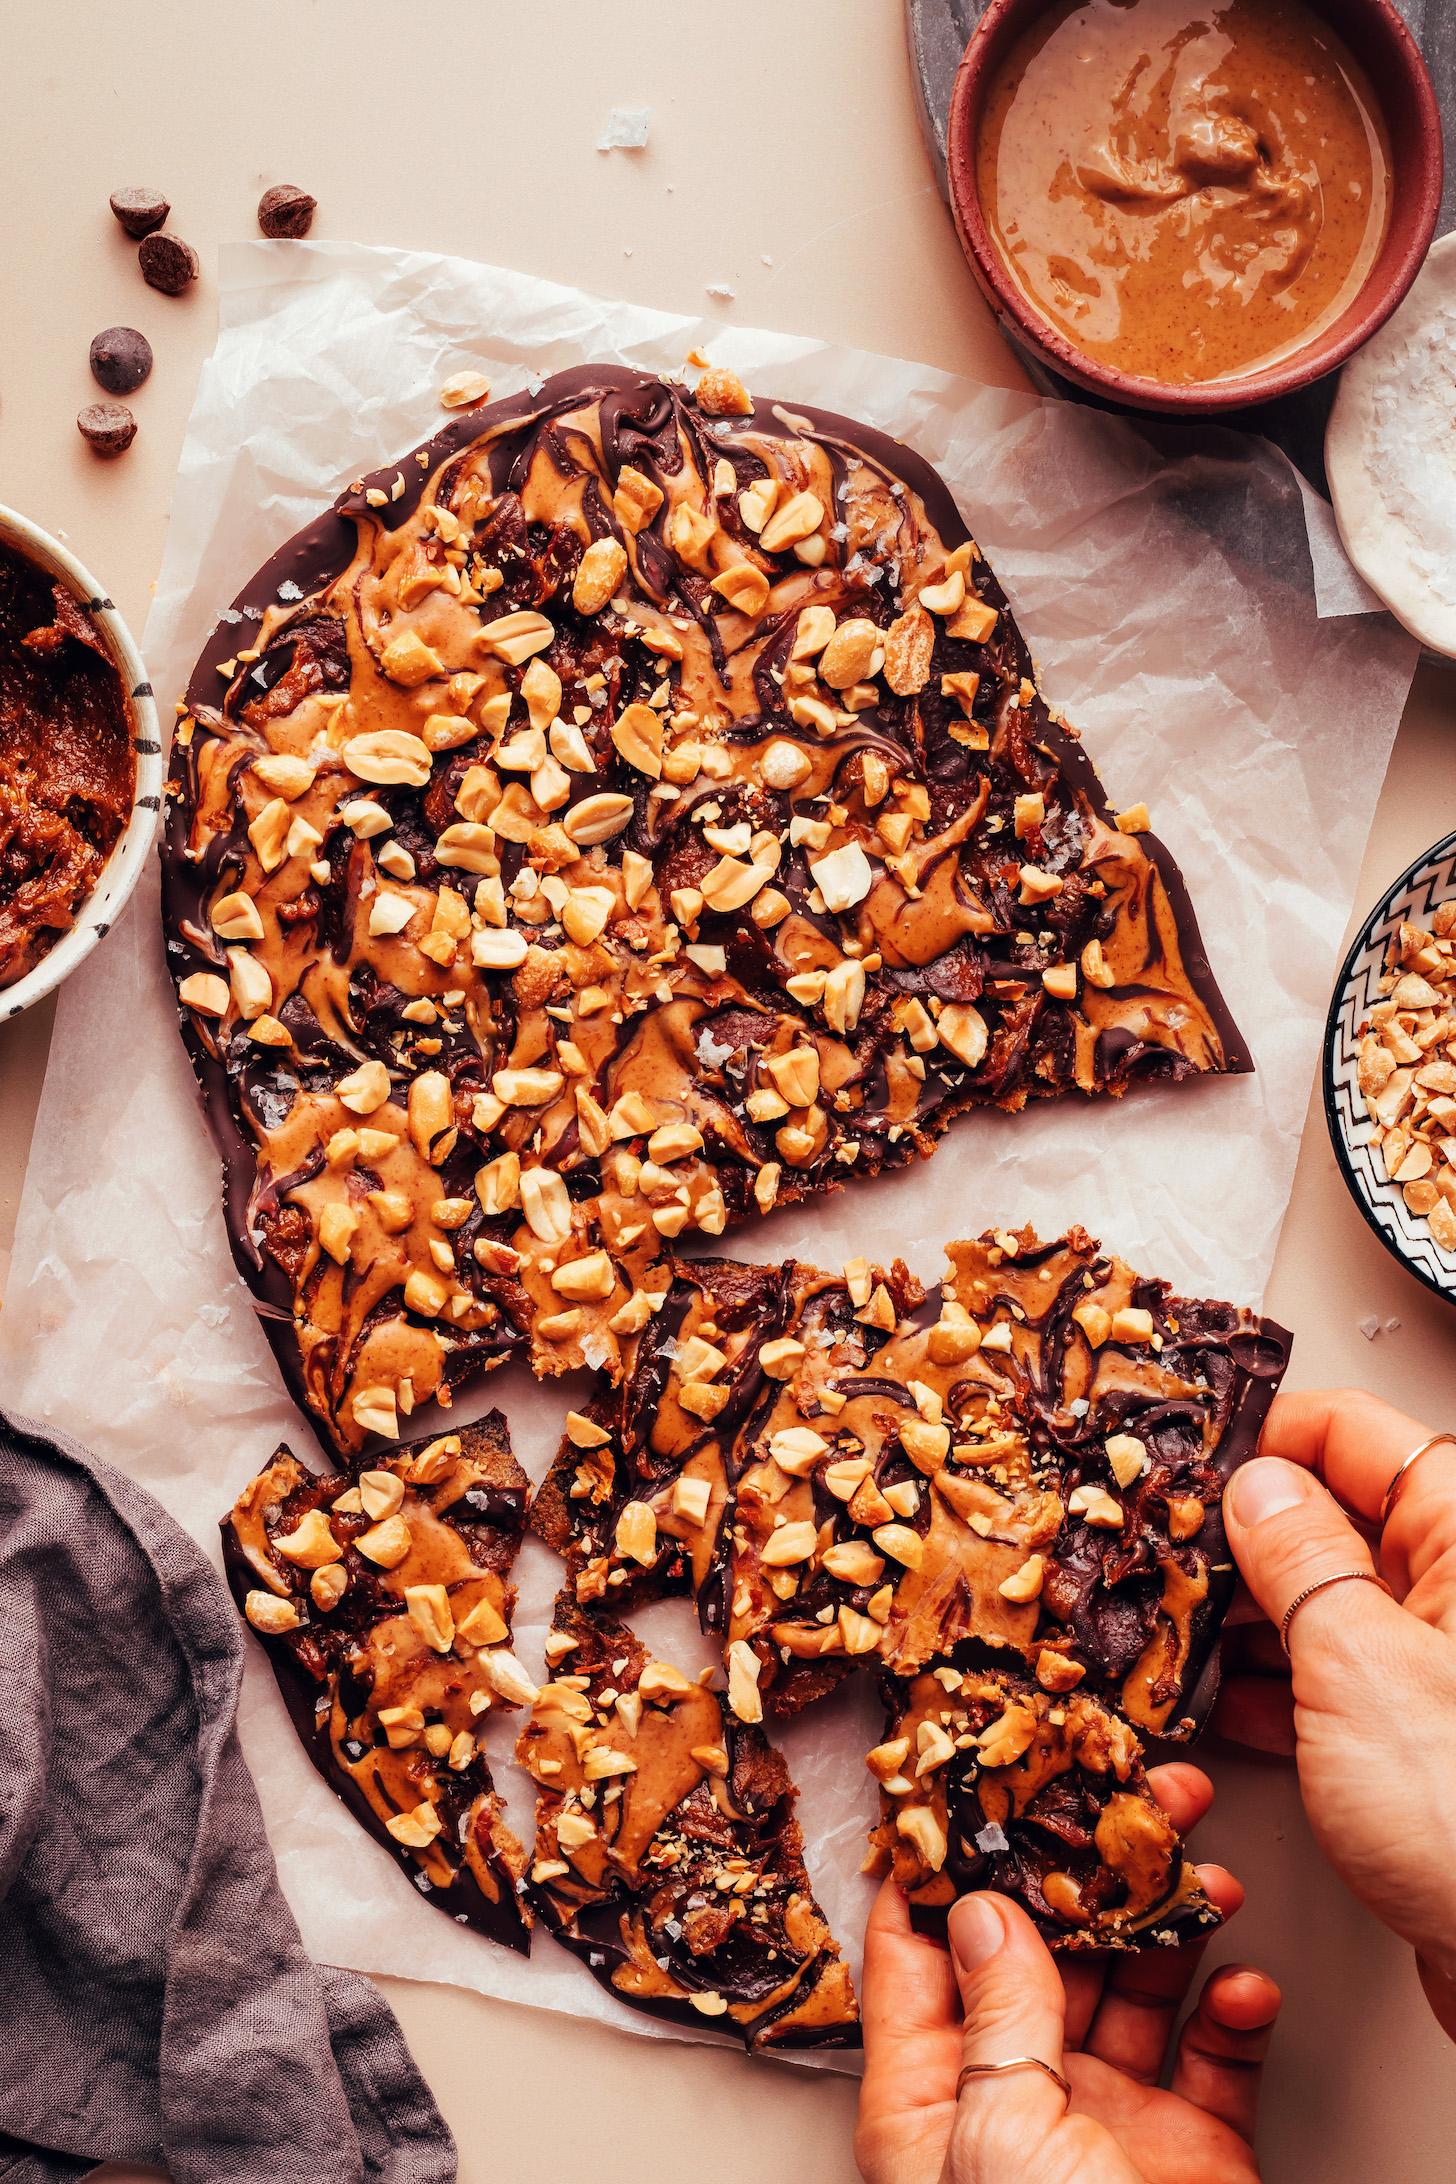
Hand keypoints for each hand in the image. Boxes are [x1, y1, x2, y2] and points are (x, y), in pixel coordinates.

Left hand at [856, 1765, 1278, 2183]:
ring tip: (1202, 1863)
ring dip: (1170, 1920)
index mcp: (928, 2108)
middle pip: (1041, 1954)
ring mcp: (1104, 2128)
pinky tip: (1243, 1980)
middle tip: (1129, 1792)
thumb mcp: (1001, 2138)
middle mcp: (1011, 2107)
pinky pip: (1212, 2058)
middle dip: (1087, 1869)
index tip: (970, 1782)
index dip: (942, 1867)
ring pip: (1133, 1987)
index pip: (916, 1962)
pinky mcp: (1190, 2156)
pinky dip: (1233, 2010)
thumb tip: (985, 1911)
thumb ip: (998, 2017)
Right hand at [1218, 1388, 1455, 2037]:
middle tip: (1159, 1553)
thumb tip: (1256, 1488)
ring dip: (1246, 1617)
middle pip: (1336, 1515)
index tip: (1185, 1455)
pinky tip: (1215, 1704)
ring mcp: (1444, 1668)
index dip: (1263, 1435)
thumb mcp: (1357, 1665)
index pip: (1354, 1431)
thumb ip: (1296, 1560)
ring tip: (1169, 1631)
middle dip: (1239, 1536)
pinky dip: (1273, 1686)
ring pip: (1328, 1602)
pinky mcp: (1426, 1740)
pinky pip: (1336, 1680)